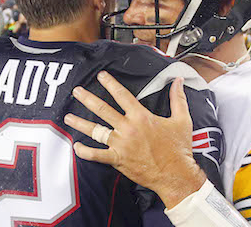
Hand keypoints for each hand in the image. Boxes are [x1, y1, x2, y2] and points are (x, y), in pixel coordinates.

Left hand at [65, 71, 205, 207]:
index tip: (101, 75)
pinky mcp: (118, 159)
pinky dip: (85, 151)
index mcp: (141, 117)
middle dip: (88, 99)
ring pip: (96, 131)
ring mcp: (121, 144)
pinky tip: (76, 146)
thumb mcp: (182, 119)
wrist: (176, 174)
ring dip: (80, 123)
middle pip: (103, 109)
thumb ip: (178, 98)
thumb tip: (179, 81)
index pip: (122, 95)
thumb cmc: (179, 148)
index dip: (110, 83)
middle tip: (77, 91)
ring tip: (68, 116)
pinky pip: (97, 155)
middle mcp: (128, 128)